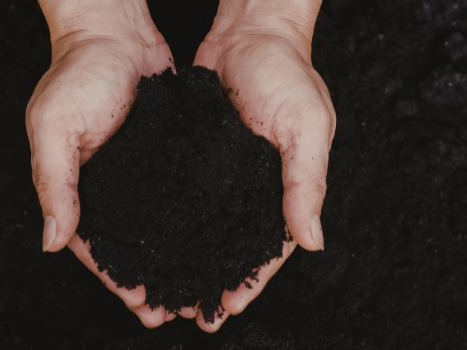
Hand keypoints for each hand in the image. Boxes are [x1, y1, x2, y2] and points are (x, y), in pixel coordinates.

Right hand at [26, 0, 177, 327]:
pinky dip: (190, 221)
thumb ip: (54, 182)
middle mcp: (107, 187)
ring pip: (156, 227)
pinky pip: (177, 196)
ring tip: (196, 286)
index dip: (118, 279)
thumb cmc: (75, 73)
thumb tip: (51, 241)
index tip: (144, 306)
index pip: (96, 246)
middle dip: (151, 280)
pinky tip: (210, 240)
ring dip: (173, 257)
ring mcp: (137, 172)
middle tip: (177, 310)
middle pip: (129, 246)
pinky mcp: (164, 155)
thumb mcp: (54, 127)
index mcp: (75, 188)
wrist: (112, 29)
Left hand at [191, 0, 335, 331]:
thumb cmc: (287, 72)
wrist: (250, 28)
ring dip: (192, 256)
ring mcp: (225, 171)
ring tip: (169, 287)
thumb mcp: (306, 126)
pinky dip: (174, 220)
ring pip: (208, 226)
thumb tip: (313, 243)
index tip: (229, 307)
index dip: (252, 278)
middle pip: (235, 243)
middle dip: (216, 278)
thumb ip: (306, 184)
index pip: (270, 245)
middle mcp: (256, 185)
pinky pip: (186, 195)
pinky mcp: (197, 153)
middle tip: (192, 311)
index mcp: (287, 185)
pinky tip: (154, 240)